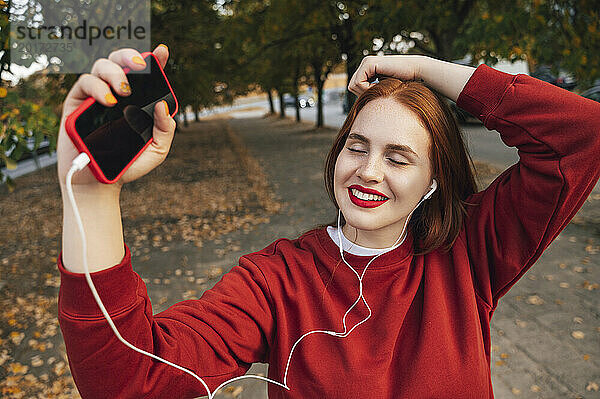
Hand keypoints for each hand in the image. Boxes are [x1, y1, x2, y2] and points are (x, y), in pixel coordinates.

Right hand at [57, 45, 175, 187]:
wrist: (100, 181)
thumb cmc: (129, 164)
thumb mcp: (156, 150)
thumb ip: (165, 129)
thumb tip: (163, 105)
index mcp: (137, 100)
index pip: (146, 74)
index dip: (155, 59)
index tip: (162, 52)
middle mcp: (117, 93)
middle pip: (120, 61)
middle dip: (129, 57)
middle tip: (139, 66)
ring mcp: (96, 96)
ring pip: (101, 66)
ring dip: (114, 71)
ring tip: (124, 90)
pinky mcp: (77, 103)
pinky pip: (85, 83)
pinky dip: (97, 87)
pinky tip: (108, 101)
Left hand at [347, 55, 425, 96]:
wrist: (417, 72)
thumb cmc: (404, 83)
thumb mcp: (385, 89)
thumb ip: (373, 92)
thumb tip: (361, 104)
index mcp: (368, 68)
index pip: (355, 87)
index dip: (364, 95)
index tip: (378, 95)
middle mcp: (365, 63)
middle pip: (352, 86)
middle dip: (363, 94)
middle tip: (378, 94)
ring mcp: (366, 62)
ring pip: (353, 85)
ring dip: (366, 92)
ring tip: (380, 90)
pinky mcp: (369, 63)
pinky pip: (359, 82)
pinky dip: (367, 89)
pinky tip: (380, 87)